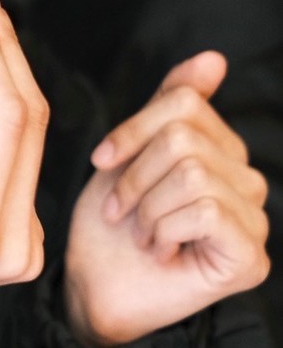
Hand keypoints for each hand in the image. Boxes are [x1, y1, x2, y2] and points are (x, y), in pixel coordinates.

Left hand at [64, 51, 269, 347]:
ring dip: (146, 206)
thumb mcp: (133, 151)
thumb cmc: (110, 225)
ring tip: (140, 233)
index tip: (103, 160)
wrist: (93, 289)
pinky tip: (159, 250)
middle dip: (135, 173)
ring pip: (192, 171)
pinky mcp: (249, 258)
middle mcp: (248, 183)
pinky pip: (205, 208)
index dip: (133, 128)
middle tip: (120, 211)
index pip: (185, 102)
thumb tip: (215, 57)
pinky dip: (164, 227)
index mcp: (223, 151)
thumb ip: (172, 104)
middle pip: (184, 136)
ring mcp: (255, 222)